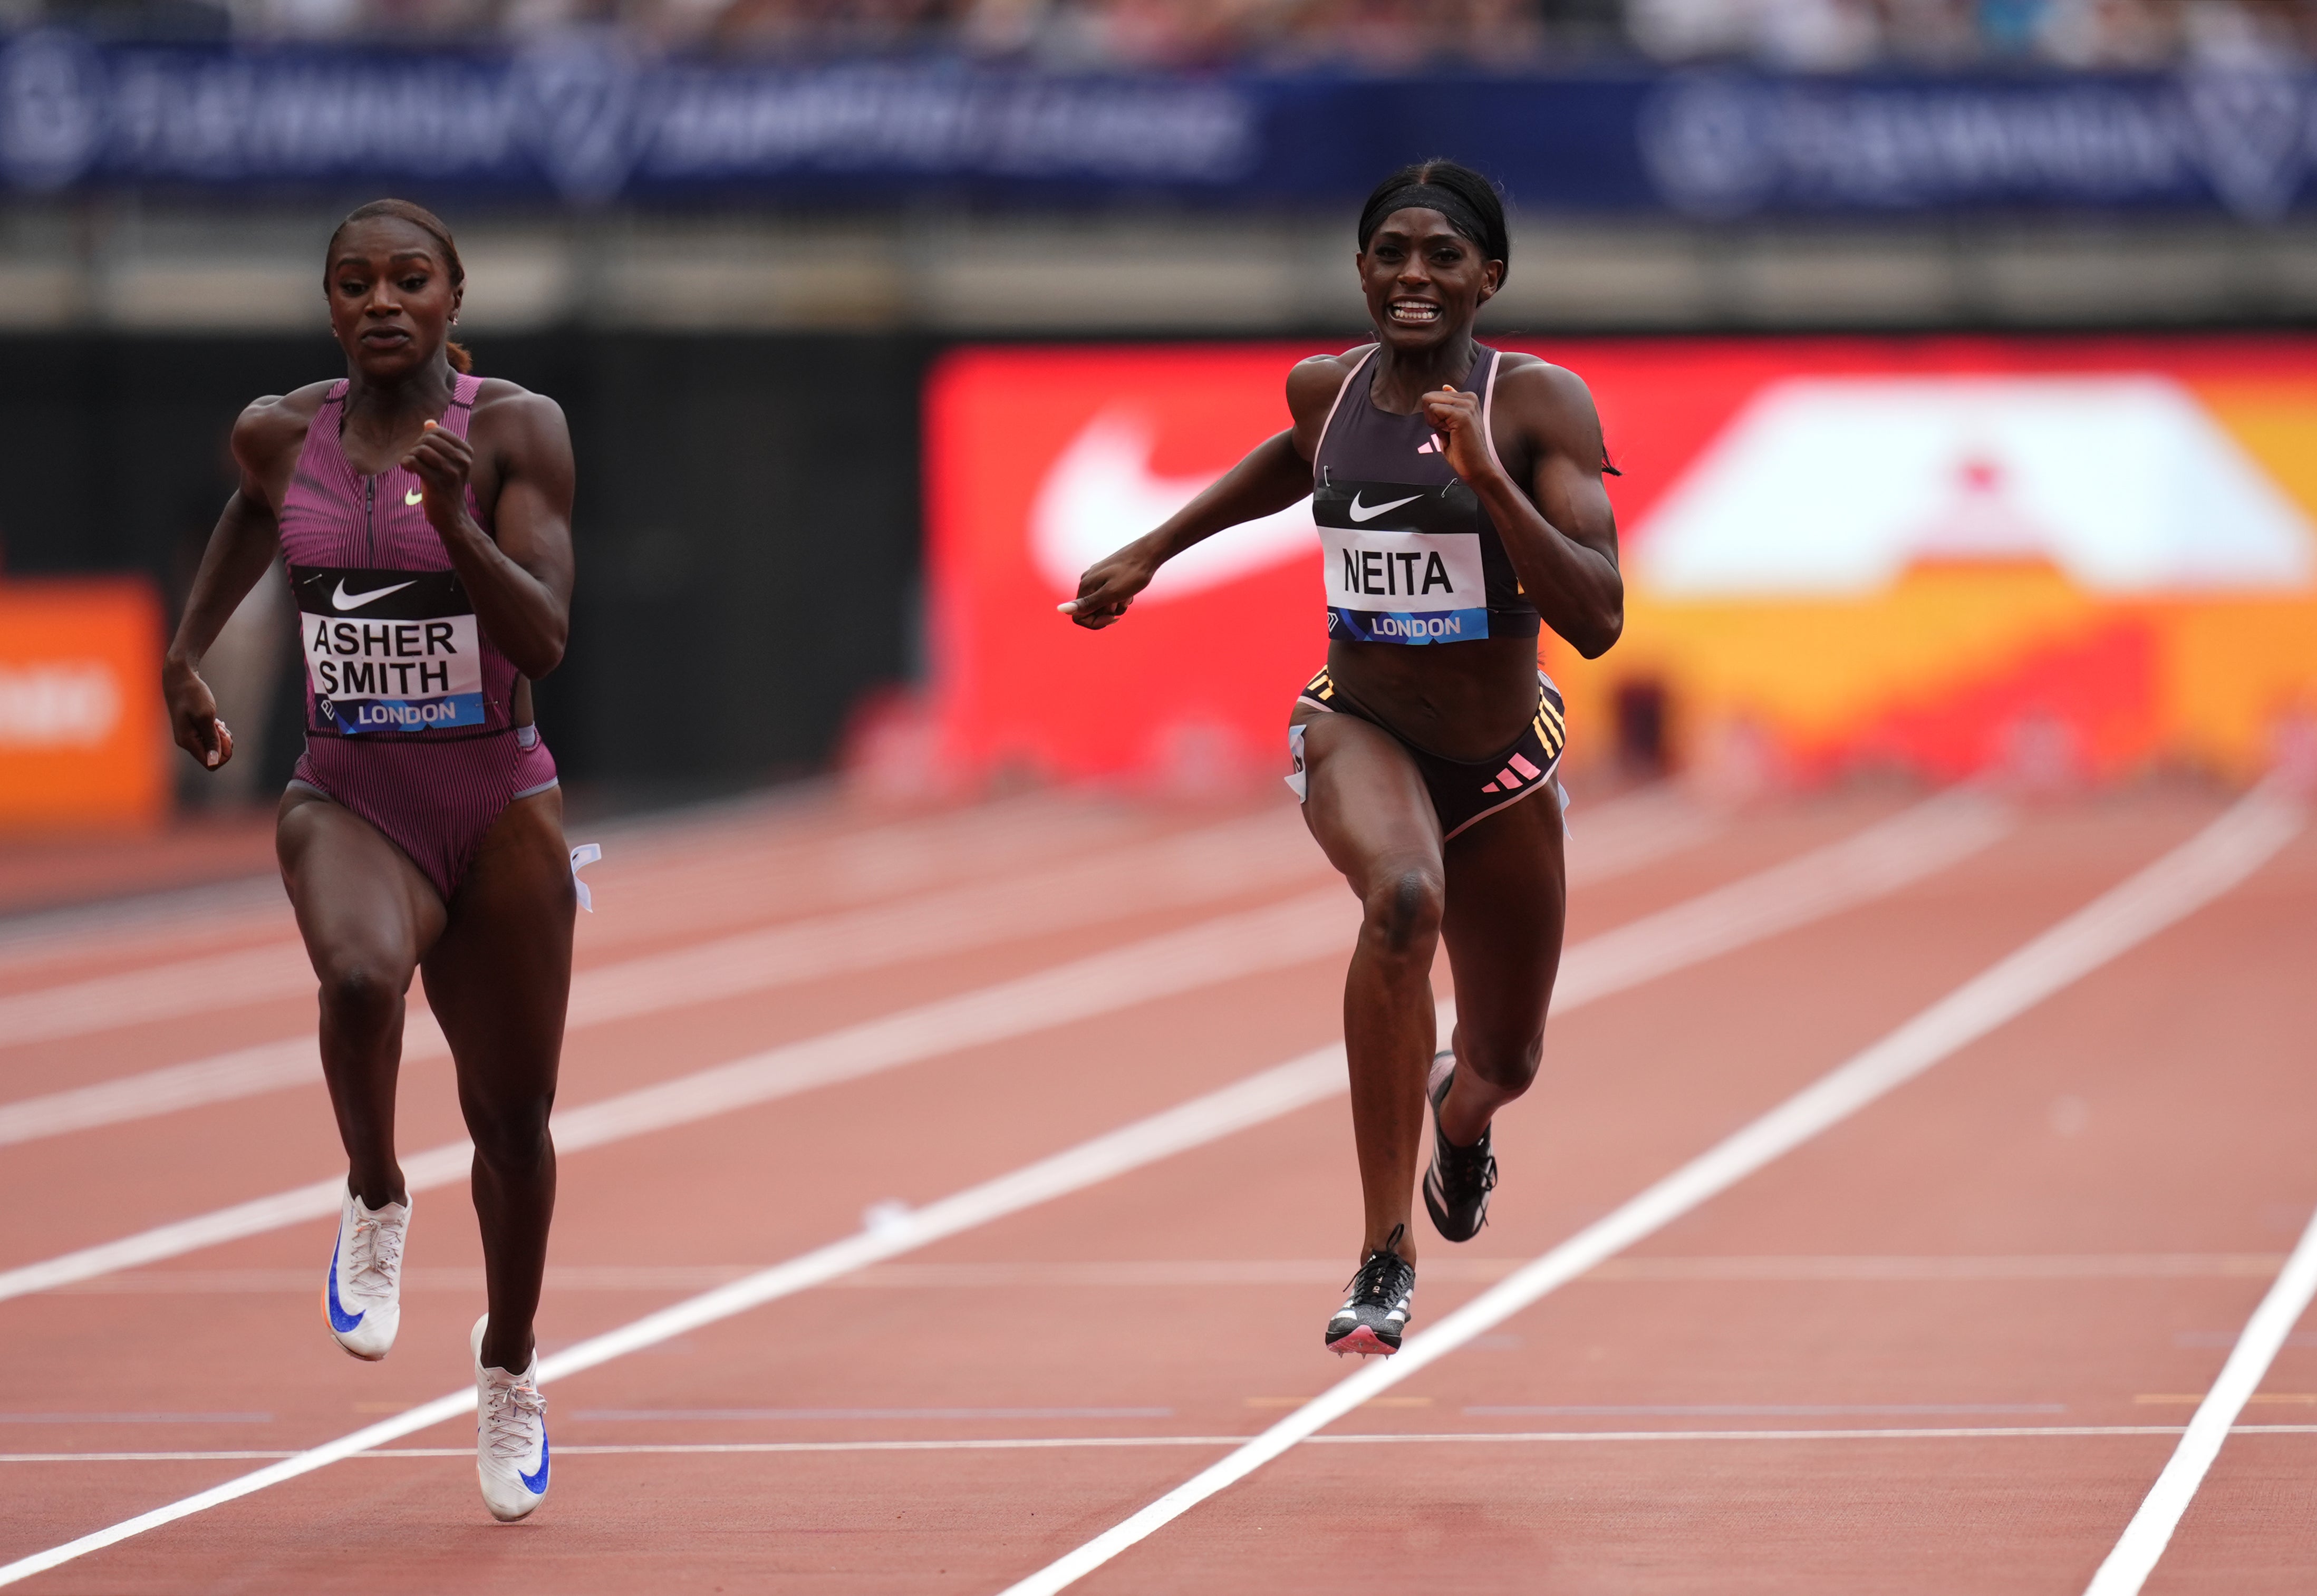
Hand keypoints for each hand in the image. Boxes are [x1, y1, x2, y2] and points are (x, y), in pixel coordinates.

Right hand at [163, 657, 235, 770]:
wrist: (180, 677)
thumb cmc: (192, 695)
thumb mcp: (206, 717)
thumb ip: (211, 740)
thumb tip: (214, 763)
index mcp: (188, 742)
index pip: (211, 763)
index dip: (223, 753)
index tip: (223, 734)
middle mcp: (186, 742)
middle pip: (213, 756)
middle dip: (223, 744)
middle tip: (221, 727)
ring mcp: (189, 735)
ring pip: (213, 747)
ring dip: (221, 737)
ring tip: (218, 722)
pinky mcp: (192, 728)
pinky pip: (209, 738)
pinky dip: (217, 732)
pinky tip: (217, 722)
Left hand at [402, 418, 475, 538]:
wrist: (452, 517)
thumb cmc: (447, 488)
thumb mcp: (448, 463)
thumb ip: (440, 442)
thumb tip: (429, 422)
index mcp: (466, 452)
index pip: (438, 431)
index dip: (424, 439)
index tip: (423, 452)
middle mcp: (462, 461)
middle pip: (428, 439)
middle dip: (416, 447)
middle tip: (415, 460)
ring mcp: (451, 472)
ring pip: (420, 450)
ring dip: (410, 456)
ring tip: (412, 467)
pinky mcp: (437, 483)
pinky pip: (413, 462)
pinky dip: (406, 464)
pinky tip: (408, 471)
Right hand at [1059, 541, 1160, 629]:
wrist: (1148, 553)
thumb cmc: (1132, 574)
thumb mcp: (1110, 594)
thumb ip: (1086, 604)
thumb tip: (1060, 610)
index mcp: (1085, 586)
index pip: (1078, 616)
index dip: (1095, 623)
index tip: (1113, 617)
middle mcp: (1087, 581)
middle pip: (1091, 611)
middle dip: (1108, 613)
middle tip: (1123, 603)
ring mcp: (1097, 578)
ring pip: (1102, 604)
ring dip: (1116, 606)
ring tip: (1128, 595)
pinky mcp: (1107, 576)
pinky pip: (1109, 595)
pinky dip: (1120, 598)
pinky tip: (1129, 591)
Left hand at [1418, 386, 1498, 487]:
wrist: (1477, 468)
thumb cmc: (1463, 451)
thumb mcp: (1451, 424)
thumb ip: (1446, 408)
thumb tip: (1445, 387)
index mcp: (1467, 398)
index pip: (1433, 396)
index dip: (1433, 416)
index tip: (1448, 428)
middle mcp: (1468, 398)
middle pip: (1429, 397)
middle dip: (1431, 417)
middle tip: (1448, 432)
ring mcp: (1467, 405)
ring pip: (1429, 402)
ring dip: (1433, 421)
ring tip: (1450, 433)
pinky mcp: (1462, 414)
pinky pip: (1433, 409)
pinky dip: (1435, 424)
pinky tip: (1450, 434)